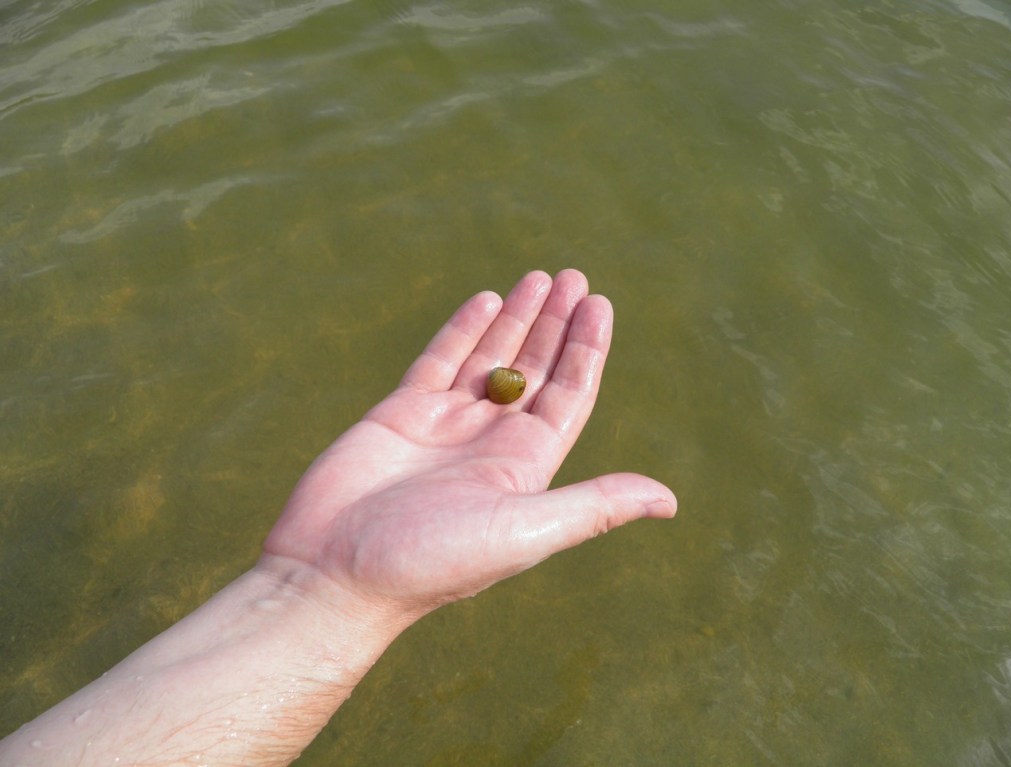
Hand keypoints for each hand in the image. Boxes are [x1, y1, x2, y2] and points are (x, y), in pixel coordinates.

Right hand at [264, 269, 676, 614]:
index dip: (587, 350)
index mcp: (525, 467)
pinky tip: (488, 299)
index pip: (568, 396)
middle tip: (575, 277)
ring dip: (517, 319)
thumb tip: (669, 501)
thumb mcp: (525, 531)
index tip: (599, 304)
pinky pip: (440, 361)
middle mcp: (490, 442)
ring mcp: (445, 426)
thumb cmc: (432, 563)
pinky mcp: (400, 415)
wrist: (335, 574)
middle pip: (536, 369)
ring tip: (541, 277)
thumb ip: (594, 506)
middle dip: (557, 324)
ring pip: (491, 358)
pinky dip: (464, 329)